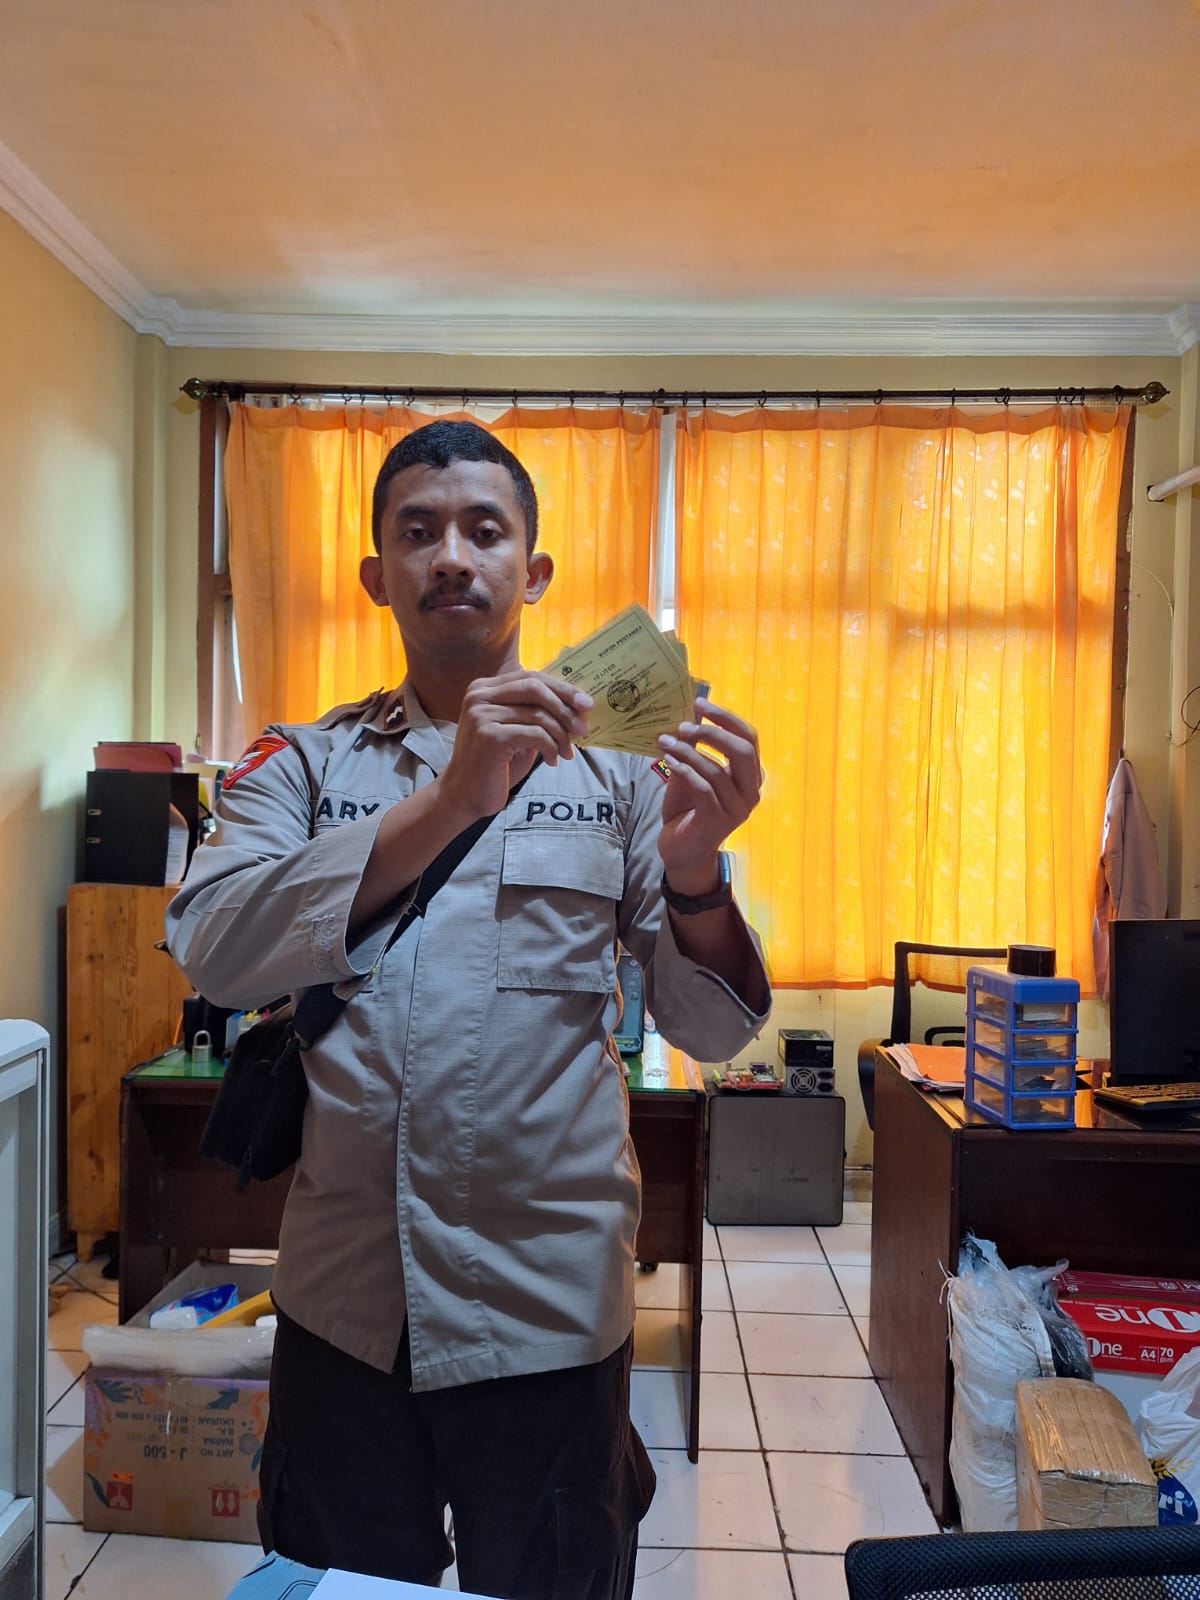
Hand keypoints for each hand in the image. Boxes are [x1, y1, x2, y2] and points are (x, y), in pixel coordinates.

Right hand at [438, 670, 592, 820]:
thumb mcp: (517, 731)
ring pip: (539, 714)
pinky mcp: (490, 736)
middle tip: (584, 727)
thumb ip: (535, 713)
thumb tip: (576, 705)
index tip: (586, 703)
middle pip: (536, 688)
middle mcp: (480, 696)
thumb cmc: (495, 764)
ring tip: (567, 752)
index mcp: (485, 688)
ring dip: (561, 735)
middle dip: (566, 706)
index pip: (531, 677)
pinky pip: (535, 734)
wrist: (465, 796)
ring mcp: (482, 715)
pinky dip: (550, 747)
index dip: (562, 688)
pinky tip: (552, 760)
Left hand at [656, 700, 761, 894]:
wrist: (682, 851)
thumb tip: (684, 715)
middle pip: (743, 751)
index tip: (700, 703)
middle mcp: (750, 791)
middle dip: (713, 731)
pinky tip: (668, 761)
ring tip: (665, 741)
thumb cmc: (687, 809)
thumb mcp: (691, 773)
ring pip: (717, 769)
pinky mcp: (717, 821)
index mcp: (750, 775)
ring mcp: (736, 808)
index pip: (749, 738)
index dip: (726, 718)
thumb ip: (693, 749)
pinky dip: (684, 770)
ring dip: (688, 752)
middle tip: (685, 724)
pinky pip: (703, 788)